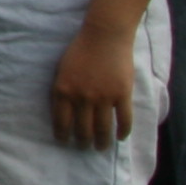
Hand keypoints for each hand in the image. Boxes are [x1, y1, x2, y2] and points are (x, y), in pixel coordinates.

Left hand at [49, 18, 137, 148]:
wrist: (104, 36)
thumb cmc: (80, 51)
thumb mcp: (61, 70)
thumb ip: (62, 90)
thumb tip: (62, 112)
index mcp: (63, 91)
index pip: (61, 121)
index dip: (63, 135)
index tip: (65, 142)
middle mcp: (82, 98)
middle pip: (82, 129)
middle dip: (83, 142)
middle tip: (85, 147)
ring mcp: (103, 97)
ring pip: (103, 129)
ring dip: (102, 142)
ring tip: (101, 148)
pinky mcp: (122, 95)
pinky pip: (124, 120)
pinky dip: (123, 132)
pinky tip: (121, 137)